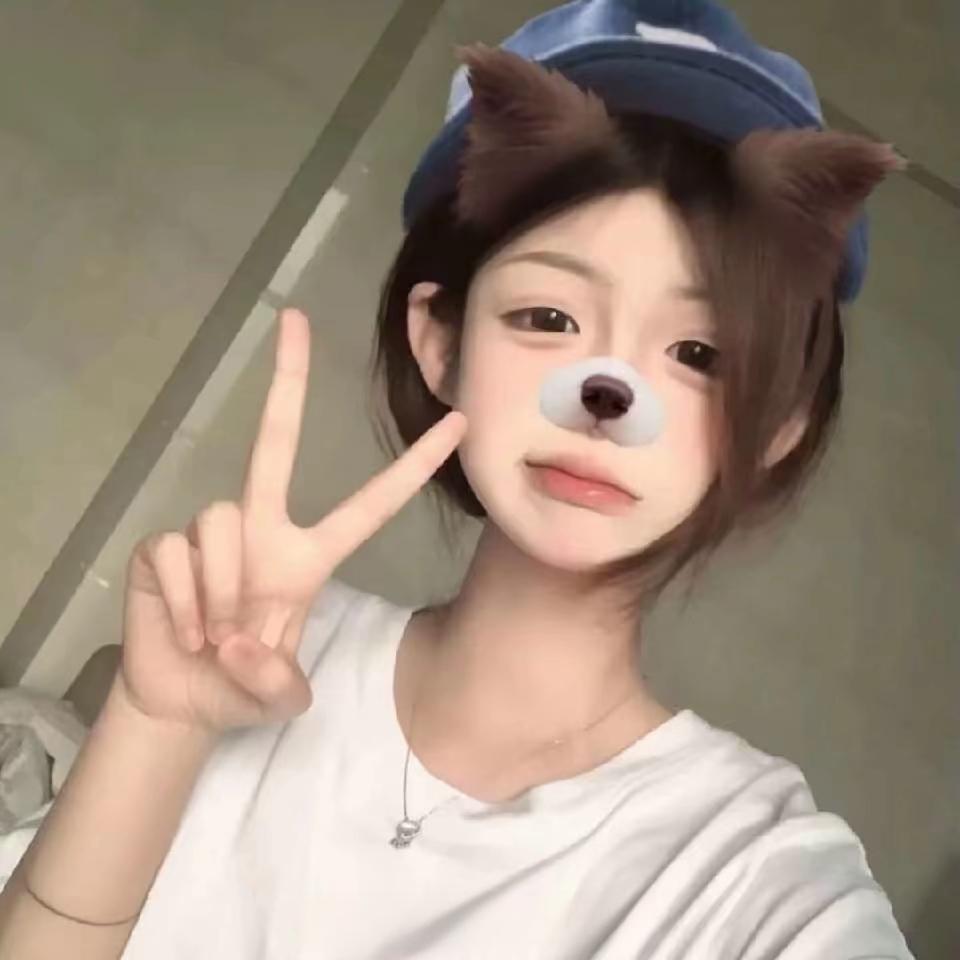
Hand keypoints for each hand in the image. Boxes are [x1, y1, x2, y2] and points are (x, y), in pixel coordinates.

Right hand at [118, 308, 465, 733]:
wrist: (179, 700)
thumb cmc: (241, 689)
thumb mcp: (279, 699)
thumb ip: (277, 683)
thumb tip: (239, 644)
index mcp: (307, 558)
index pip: (369, 506)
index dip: (411, 467)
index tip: (456, 422)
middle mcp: (262, 529)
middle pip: (274, 443)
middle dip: (287, 381)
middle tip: (293, 318)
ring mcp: (211, 532)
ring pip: (222, 521)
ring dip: (222, 592)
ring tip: (216, 636)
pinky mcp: (164, 544)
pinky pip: (179, 555)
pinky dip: (184, 603)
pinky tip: (185, 631)